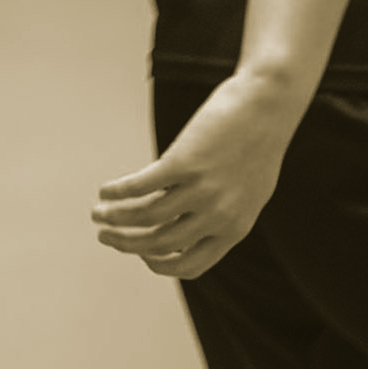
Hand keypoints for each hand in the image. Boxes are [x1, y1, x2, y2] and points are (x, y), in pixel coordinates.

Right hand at [91, 73, 305, 278]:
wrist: (270, 102)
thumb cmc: (259, 142)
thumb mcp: (249, 189)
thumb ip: (224, 211)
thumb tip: (190, 222)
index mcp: (235, 228)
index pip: (190, 266)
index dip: (159, 264)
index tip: (141, 252)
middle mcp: (217, 215)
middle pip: (158, 244)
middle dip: (125, 244)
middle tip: (105, 237)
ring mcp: (201, 190)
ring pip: (144, 218)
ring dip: (114, 219)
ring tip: (97, 214)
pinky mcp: (184, 162)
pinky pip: (140, 186)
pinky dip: (117, 192)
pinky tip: (105, 190)